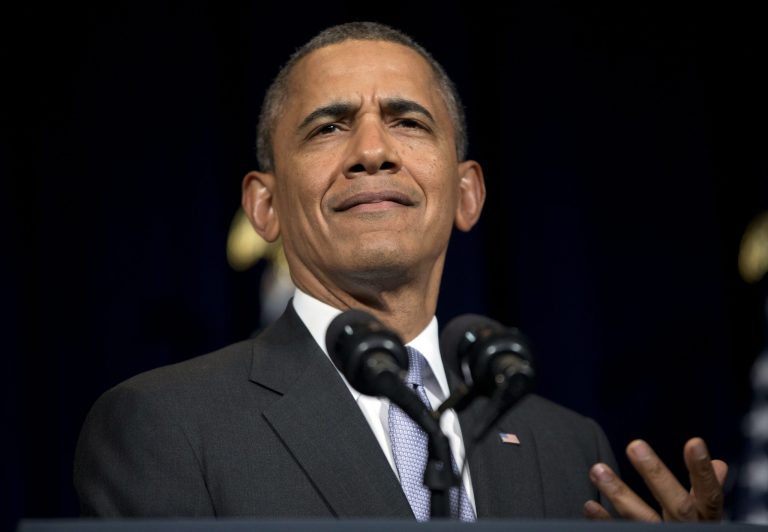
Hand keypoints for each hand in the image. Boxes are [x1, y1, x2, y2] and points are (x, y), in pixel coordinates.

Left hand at [584, 437, 727, 521]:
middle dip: (656, 475)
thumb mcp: (704, 519)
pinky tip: (589, 505)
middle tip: (634, 444)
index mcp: (706, 521)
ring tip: (597, 469)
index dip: (702, 471)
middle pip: (677, 506)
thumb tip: (719, 463)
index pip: (710, 495)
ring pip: (642, 521)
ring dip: (619, 494)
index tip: (694, 442)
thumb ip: (704, 494)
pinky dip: (604, 521)